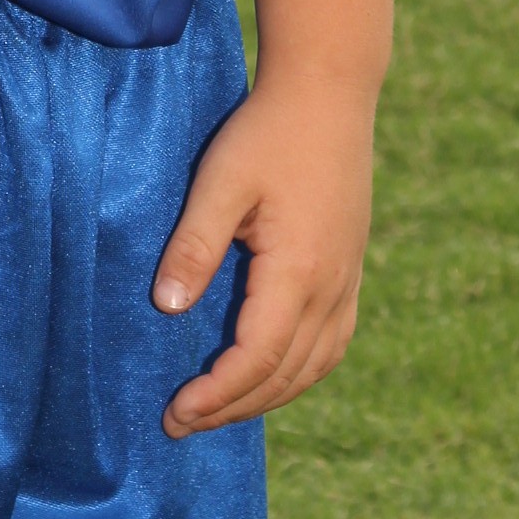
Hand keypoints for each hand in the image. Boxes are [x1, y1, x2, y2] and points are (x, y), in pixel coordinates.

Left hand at [150, 70, 375, 435]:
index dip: (216, 395)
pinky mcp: (351, 270)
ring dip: (265, 396)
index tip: (174, 413)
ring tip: (217, 408)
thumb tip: (167, 308)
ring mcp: (348, 281)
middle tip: (180, 424)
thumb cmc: (267, 133)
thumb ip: (194, 245)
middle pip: (284, 375)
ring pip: (313, 367)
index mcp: (298, 271)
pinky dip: (298, 373)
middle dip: (232, 407)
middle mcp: (331, 288)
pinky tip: (271, 374)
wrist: (329, 94)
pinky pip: (331, 345)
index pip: (256, 359)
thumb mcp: (220, 182)